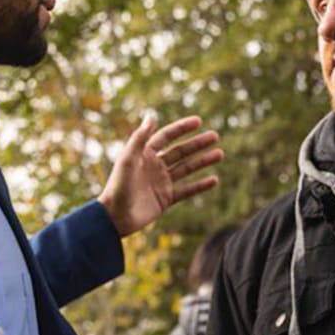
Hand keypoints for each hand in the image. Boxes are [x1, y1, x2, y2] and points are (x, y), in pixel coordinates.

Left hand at [97, 115, 222, 237]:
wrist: (115, 218)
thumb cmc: (118, 186)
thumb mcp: (128, 159)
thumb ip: (139, 138)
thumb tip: (151, 116)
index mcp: (144, 154)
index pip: (166, 136)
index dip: (181, 128)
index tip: (198, 121)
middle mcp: (154, 166)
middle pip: (180, 151)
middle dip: (197, 143)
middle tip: (215, 136)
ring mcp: (161, 182)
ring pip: (186, 169)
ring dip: (203, 161)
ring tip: (220, 154)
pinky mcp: (165, 199)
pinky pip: (186, 190)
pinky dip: (200, 185)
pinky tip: (214, 180)